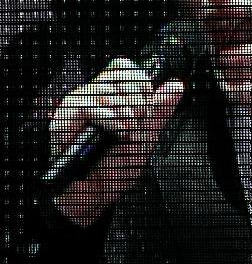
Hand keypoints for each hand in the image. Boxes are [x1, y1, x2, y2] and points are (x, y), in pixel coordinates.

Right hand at [49, 58, 183, 226]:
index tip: (148, 103)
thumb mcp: (146, 138)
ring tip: (128, 131)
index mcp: (113, 98)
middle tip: (138, 121)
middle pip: (118, 73)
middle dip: (137, 98)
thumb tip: (175, 86)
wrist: (97, 194)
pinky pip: (87, 104)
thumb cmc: (116, 168)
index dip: (141, 82)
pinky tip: (117, 132)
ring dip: (125, 110)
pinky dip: (108, 118)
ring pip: (106, 87)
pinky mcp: (64, 118)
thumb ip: (159, 111)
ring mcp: (79, 105)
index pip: (126, 69)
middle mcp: (95, 98)